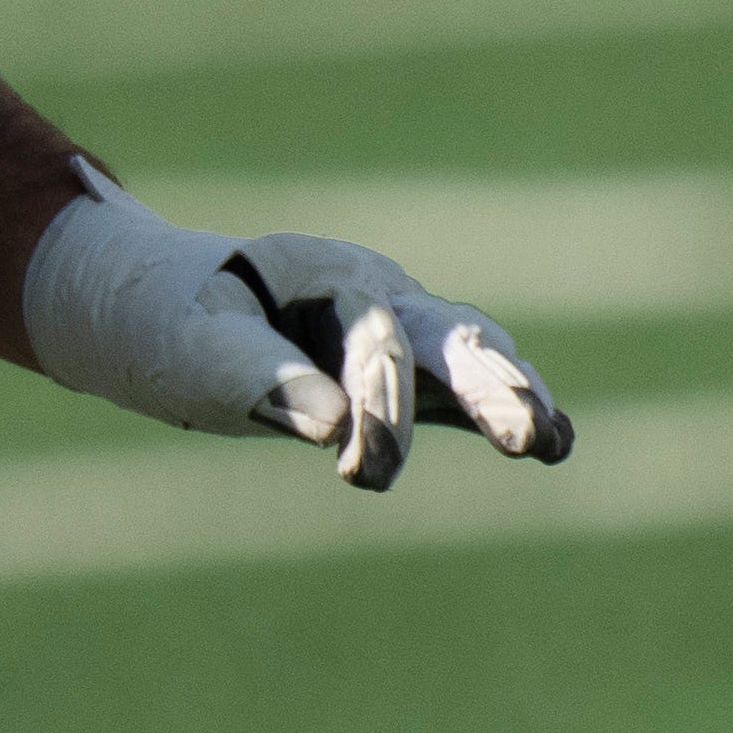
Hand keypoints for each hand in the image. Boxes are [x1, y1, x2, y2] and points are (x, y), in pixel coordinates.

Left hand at [24, 180, 565, 487]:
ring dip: (511, 396)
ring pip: (471, 354)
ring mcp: (402, 327)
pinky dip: (513, 406)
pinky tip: (558, 442)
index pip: (368, 334)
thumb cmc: (174, 322)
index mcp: (324, 273)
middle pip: (448, 334)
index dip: (373, 396)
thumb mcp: (192, 347)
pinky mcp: (409, 370)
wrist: (176, 303)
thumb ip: (254, 376)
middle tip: (524, 434)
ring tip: (549, 440)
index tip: (353, 459)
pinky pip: (467, 386)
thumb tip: (329, 426)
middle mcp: (380, 293)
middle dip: (488, 385)